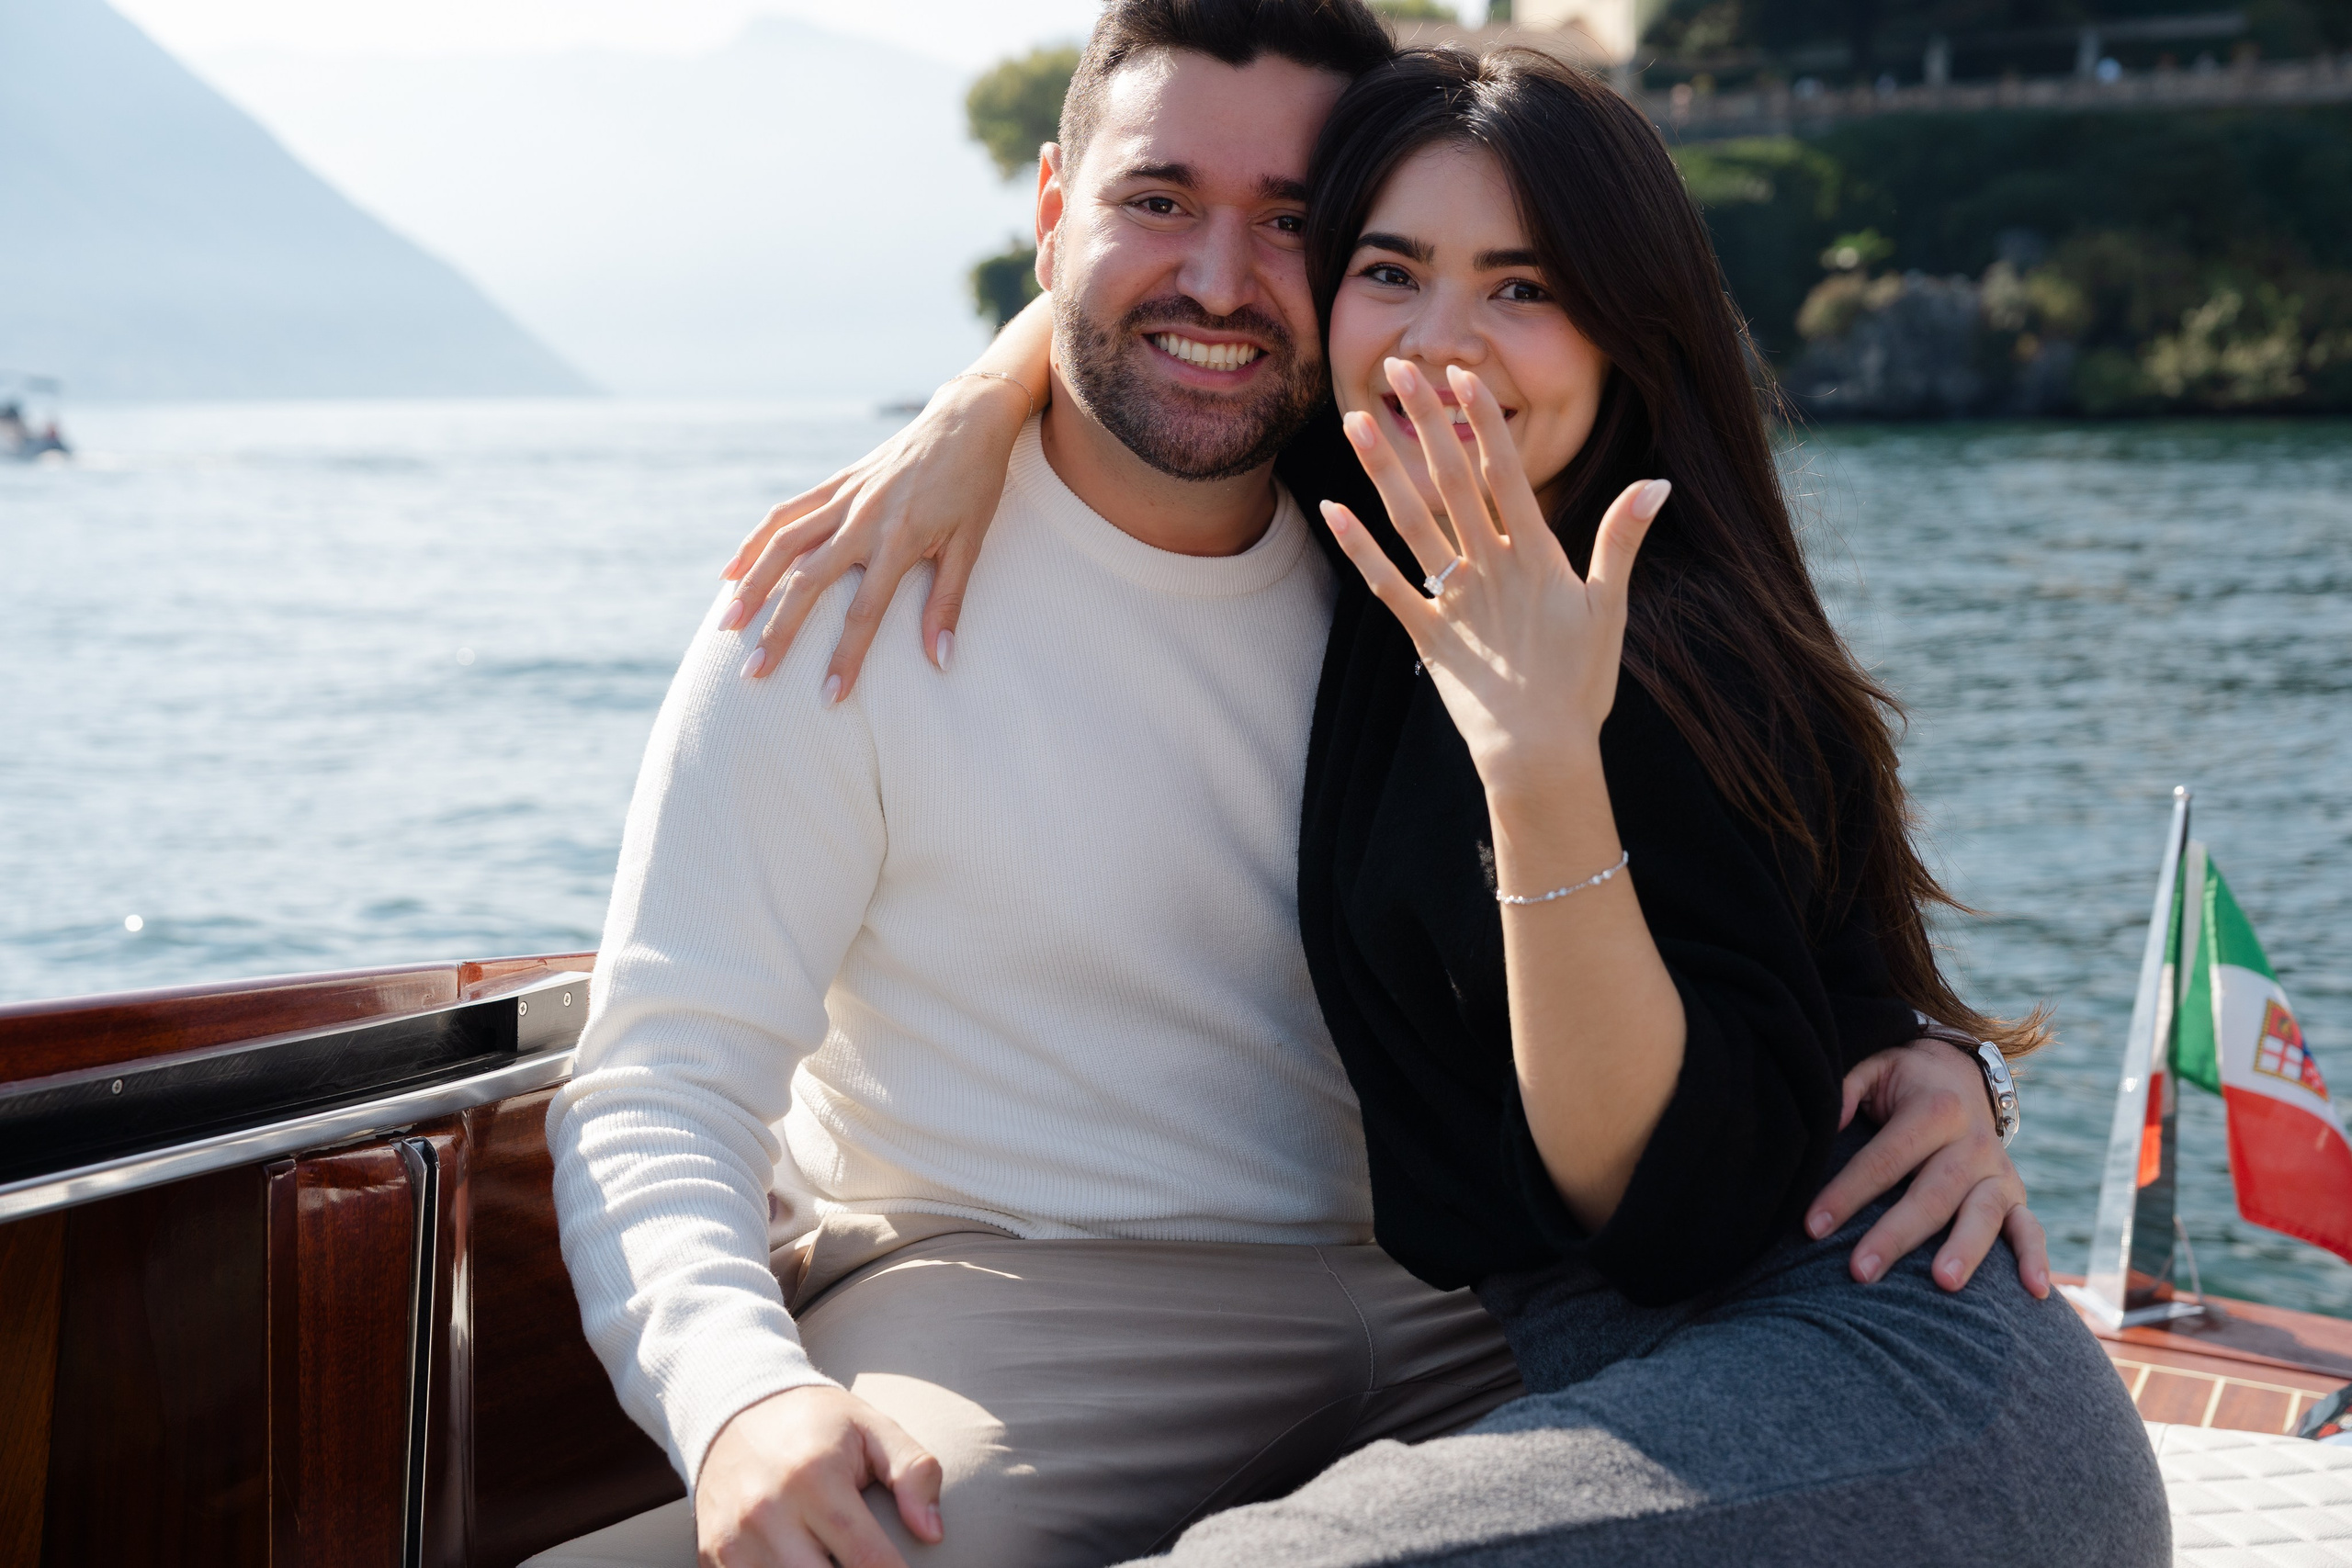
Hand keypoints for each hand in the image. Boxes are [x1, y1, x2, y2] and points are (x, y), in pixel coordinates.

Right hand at [697, 1384, 943, 1567]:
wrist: (735, 1410)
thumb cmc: (817, 1425)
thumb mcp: (873, 1429)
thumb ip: (914, 1473)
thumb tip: (934, 1533)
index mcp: (814, 1477)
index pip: (866, 1558)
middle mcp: (768, 1512)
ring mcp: (733, 1539)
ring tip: (840, 1564)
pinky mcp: (711, 1556)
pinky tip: (805, 1565)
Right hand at [720, 375, 1030, 692]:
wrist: (965, 422)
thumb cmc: (973, 487)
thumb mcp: (970, 546)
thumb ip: (947, 603)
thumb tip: (940, 660)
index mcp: (898, 540)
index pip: (865, 612)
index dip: (847, 657)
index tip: (830, 697)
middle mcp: (862, 520)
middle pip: (808, 583)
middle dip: (778, 631)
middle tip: (752, 672)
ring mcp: (842, 499)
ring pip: (782, 546)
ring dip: (751, 587)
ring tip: (727, 626)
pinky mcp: (834, 484)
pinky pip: (785, 515)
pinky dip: (754, 543)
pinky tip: (730, 573)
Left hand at [1318, 359, 1666, 797]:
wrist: (1541, 754)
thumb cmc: (1580, 684)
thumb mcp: (1609, 608)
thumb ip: (1622, 540)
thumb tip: (1658, 483)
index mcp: (1535, 555)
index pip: (1504, 471)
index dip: (1481, 419)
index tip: (1460, 374)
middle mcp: (1489, 567)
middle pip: (1452, 480)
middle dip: (1425, 420)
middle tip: (1400, 367)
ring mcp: (1453, 599)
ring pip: (1412, 521)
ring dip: (1382, 469)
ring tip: (1355, 419)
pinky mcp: (1426, 634)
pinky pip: (1386, 584)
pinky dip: (1358, 547)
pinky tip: (1332, 508)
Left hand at [1807, 1038, 2049, 1297]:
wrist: (1960, 1077)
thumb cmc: (1904, 1084)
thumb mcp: (1875, 1068)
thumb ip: (1848, 1088)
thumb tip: (1829, 1123)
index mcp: (1934, 1108)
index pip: (1884, 1159)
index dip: (1846, 1193)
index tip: (1811, 1226)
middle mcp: (1971, 1141)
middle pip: (1931, 1194)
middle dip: (1894, 1235)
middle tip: (1860, 1271)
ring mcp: (1998, 1170)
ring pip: (1982, 1213)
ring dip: (1964, 1249)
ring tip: (1942, 1283)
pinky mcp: (2015, 1194)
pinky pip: (2029, 1228)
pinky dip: (2035, 1259)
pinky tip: (2034, 1291)